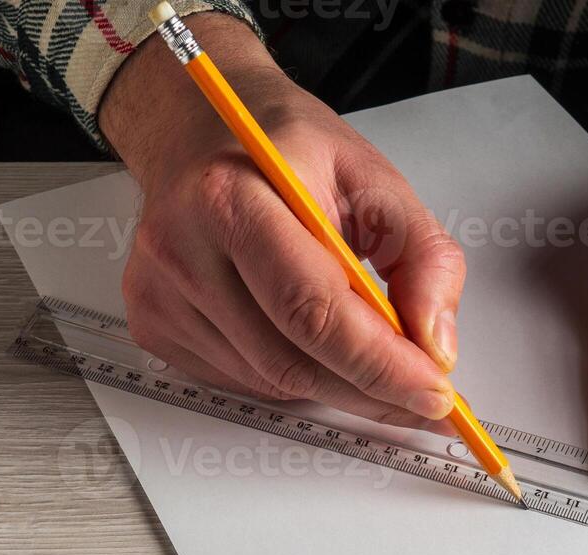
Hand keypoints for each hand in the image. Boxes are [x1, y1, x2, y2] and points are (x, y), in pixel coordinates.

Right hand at [100, 14, 463, 428]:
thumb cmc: (284, 149)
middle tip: (422, 392)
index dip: (378, 363)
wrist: (197, 128)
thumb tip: (435, 346)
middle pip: (290, 360)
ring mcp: (160, 293)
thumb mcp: (374, 179)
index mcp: (232, 197)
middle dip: (369, 389)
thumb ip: (423, 258)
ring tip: (369, 354)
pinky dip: (291, 375)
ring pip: (271, 382)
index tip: (432, 391)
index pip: (312, 309)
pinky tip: (304, 336)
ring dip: (335, 384)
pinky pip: (242, 380)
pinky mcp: (153, 324)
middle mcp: (182, 248)